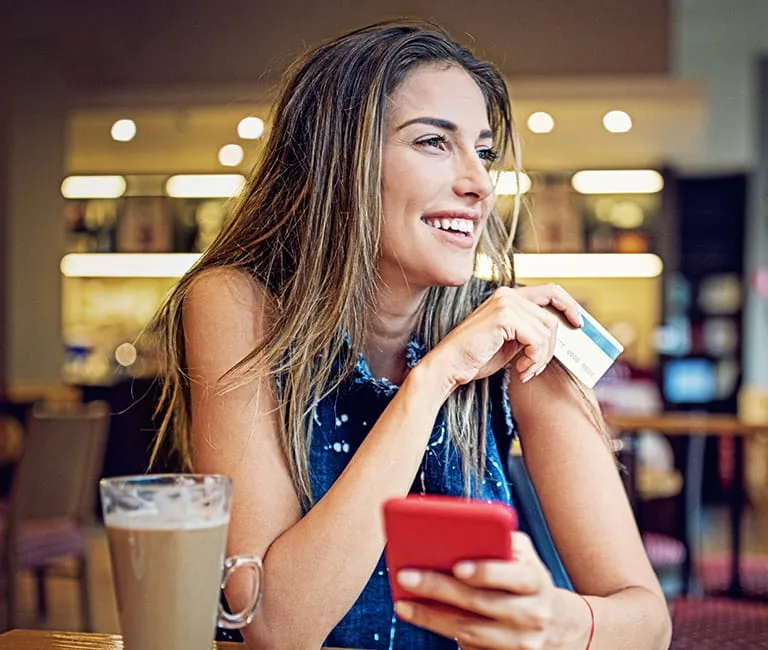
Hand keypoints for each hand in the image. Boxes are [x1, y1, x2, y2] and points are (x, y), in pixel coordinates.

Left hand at [393, 533, 558, 648]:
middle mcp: (531, 614)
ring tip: (404, 602)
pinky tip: (419, 615)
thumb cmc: (529, 579)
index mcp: (536, 581)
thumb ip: (502, 540)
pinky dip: (441, 630)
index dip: (486, 572)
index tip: (457, 566)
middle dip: (440, 589)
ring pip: (470, 630)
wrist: (557, 625)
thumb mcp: (526, 556)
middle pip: (480, 603)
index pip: (513, 576)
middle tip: (408, 576)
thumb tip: (466, 528)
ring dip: (431, 616)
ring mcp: (519, 641)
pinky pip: (469, 646)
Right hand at [425, 284, 581, 389]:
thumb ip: (530, 332)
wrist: (450, 366)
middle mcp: (507, 294)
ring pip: (547, 330)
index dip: (569, 305)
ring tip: (526, 370)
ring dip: (541, 357)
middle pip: (552, 316)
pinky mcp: (504, 317)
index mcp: (508, 296)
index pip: (550, 291)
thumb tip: (559, 334)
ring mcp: (505, 303)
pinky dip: (534, 358)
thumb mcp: (511, 341)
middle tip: (537, 366)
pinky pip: (537, 339)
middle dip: (552, 346)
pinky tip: (520, 369)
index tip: (578, 324)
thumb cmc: (476, 357)